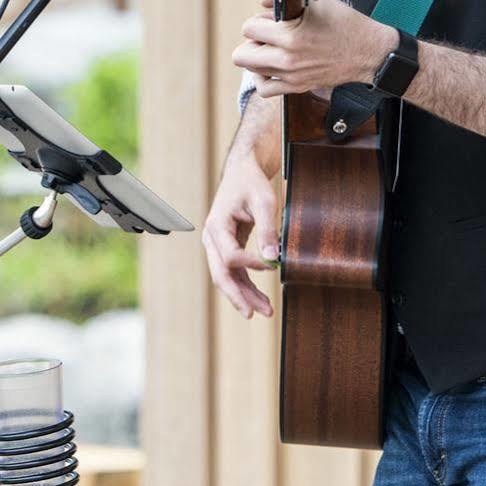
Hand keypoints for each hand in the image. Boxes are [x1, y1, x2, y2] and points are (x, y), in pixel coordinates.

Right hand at [202, 152, 277, 318]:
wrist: (242, 172)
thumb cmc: (251, 183)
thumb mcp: (264, 202)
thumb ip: (267, 230)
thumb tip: (273, 259)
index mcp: (217, 225)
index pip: (230, 256)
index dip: (251, 264)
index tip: (273, 265)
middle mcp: (211, 238)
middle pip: (220, 274)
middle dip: (238, 295)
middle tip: (254, 313)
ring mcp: (217, 244)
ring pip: (226, 277)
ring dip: (244, 294)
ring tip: (265, 310)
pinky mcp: (226, 247)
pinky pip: (233, 271)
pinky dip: (245, 284)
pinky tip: (259, 297)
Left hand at [232, 0, 394, 98]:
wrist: (369, 52)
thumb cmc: (346, 24)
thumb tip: (263, 0)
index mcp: (291, 35)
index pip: (249, 28)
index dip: (259, 20)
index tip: (271, 19)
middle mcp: (288, 58)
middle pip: (241, 54)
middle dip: (252, 41)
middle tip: (266, 35)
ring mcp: (291, 76)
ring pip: (251, 70)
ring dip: (257, 58)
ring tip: (272, 49)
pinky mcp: (297, 87)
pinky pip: (265, 89)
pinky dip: (264, 78)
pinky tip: (272, 66)